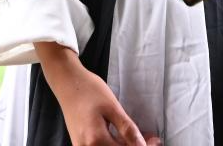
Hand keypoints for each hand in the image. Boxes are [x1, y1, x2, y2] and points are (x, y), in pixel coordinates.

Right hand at [38, 42, 155, 145]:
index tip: (156, 141)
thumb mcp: (112, 107)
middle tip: (150, 139)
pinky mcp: (80, 145)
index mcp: (96, 140)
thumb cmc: (89, 90)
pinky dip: (114, 145)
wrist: (67, 82)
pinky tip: (124, 137)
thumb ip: (127, 129)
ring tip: (139, 137)